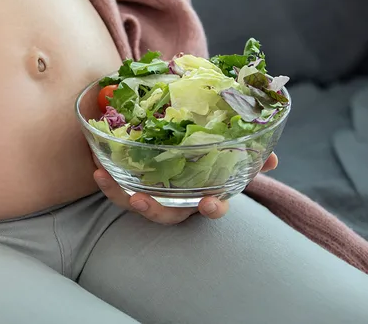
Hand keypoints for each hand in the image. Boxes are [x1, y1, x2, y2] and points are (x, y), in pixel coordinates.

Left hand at [93, 153, 278, 224]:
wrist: (173, 153)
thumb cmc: (202, 159)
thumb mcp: (227, 157)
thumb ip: (250, 157)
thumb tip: (272, 158)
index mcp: (201, 195)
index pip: (211, 208)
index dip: (212, 208)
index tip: (209, 205)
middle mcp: (176, 202)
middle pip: (165, 214)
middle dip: (153, 210)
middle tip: (140, 200)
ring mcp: (152, 196)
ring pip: (134, 203)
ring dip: (117, 192)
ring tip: (102, 177)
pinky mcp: (130, 186)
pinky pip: (116, 188)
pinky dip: (105, 178)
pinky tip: (95, 166)